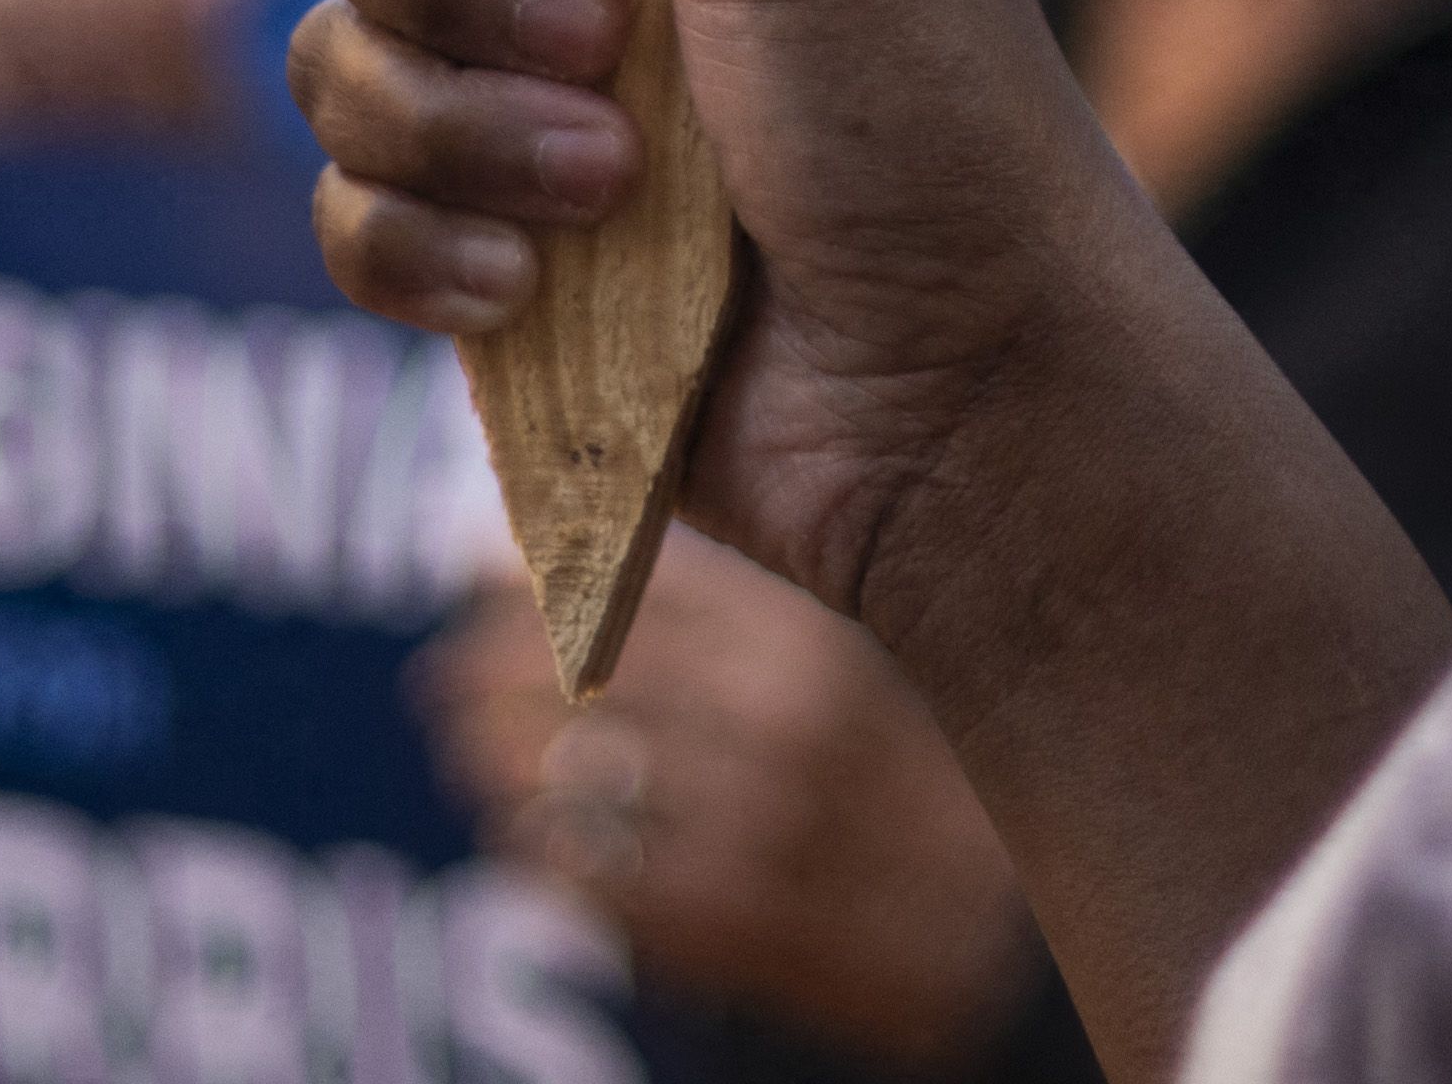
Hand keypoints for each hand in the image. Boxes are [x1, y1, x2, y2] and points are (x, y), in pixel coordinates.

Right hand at [283, 0, 1179, 631]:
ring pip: (333, 41)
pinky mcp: (491, 233)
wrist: (960, 401)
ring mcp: (530, 79)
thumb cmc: (922, 111)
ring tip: (613, 186)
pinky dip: (427, 247)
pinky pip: (348, 207)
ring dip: (462, 125)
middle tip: (600, 33)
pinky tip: (537, 287)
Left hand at [434, 532, 1049, 1063]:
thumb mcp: (847, 639)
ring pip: (562, 775)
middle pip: (571, 670)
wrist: (1003, 926)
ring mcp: (758, 826)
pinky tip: (531, 830)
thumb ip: (736, 585)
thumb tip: (578, 526)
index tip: (480, 575)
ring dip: (494, 761)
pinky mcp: (734, 922)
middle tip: (448, 674)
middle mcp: (780, 719)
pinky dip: (540, 848)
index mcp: (808, 625)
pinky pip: (588, 875)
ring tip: (474, 748)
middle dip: (484, 672)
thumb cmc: (914, 757)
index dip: (529, 573)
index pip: (619, 572)